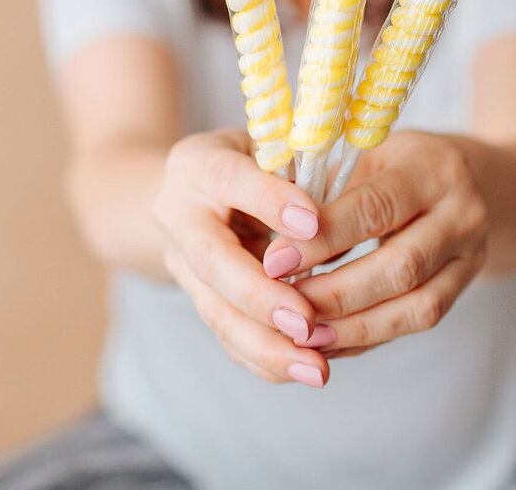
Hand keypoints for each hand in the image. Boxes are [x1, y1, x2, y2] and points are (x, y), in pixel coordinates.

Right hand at [151, 129, 330, 386]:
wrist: (183, 191)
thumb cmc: (250, 158)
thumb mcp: (269, 143)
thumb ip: (296, 167)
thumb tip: (335, 209)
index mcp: (200, 165)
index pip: (232, 180)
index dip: (270, 201)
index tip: (315, 222)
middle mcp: (180, 216)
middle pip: (213, 262)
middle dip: (261, 297)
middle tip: (307, 322)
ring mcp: (184, 265)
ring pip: (219, 312)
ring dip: (267, 346)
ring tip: (316, 369)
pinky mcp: (201, 300)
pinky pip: (229, 337)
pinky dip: (266, 360)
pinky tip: (304, 371)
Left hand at [261, 131, 488, 358]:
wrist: (468, 178)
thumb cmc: (398, 164)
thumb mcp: (365, 157)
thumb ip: (327, 196)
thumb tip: (279, 249)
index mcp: (432, 168)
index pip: (376, 208)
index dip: (323, 239)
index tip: (275, 261)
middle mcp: (462, 213)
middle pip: (401, 267)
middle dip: (337, 293)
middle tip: (285, 306)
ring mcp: (470, 255)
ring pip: (416, 307)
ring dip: (354, 327)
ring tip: (304, 336)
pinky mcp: (464, 288)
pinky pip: (416, 323)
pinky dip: (368, 337)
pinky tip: (329, 341)